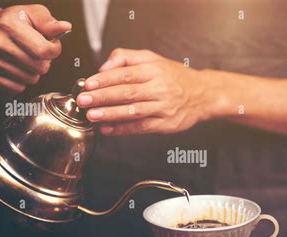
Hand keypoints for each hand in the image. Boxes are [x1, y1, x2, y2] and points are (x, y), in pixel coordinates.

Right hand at [0, 4, 70, 92]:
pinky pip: (17, 88)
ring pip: (30, 79)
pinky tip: (16, 68)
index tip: (51, 46)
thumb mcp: (33, 14)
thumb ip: (49, 23)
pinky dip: (20, 81)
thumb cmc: (12, 21)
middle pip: (39, 68)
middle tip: (35, 52)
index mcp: (8, 25)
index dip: (54, 50)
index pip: (44, 51)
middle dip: (44, 62)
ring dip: (32, 72)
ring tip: (25, 59)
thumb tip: (64, 27)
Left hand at [77, 49, 212, 135]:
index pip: (125, 74)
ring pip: (134, 111)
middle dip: (103, 97)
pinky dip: (124, 129)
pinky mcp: (166, 124)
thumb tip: (103, 67)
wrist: (203, 94)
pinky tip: (108, 129)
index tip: (88, 84)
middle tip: (84, 100)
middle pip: (127, 92)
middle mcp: (160, 88)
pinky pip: (142, 127)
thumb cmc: (174, 76)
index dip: (105, 79)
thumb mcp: (153, 59)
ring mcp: (163, 107)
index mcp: (154, 70)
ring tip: (92, 116)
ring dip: (111, 114)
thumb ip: (126, 57)